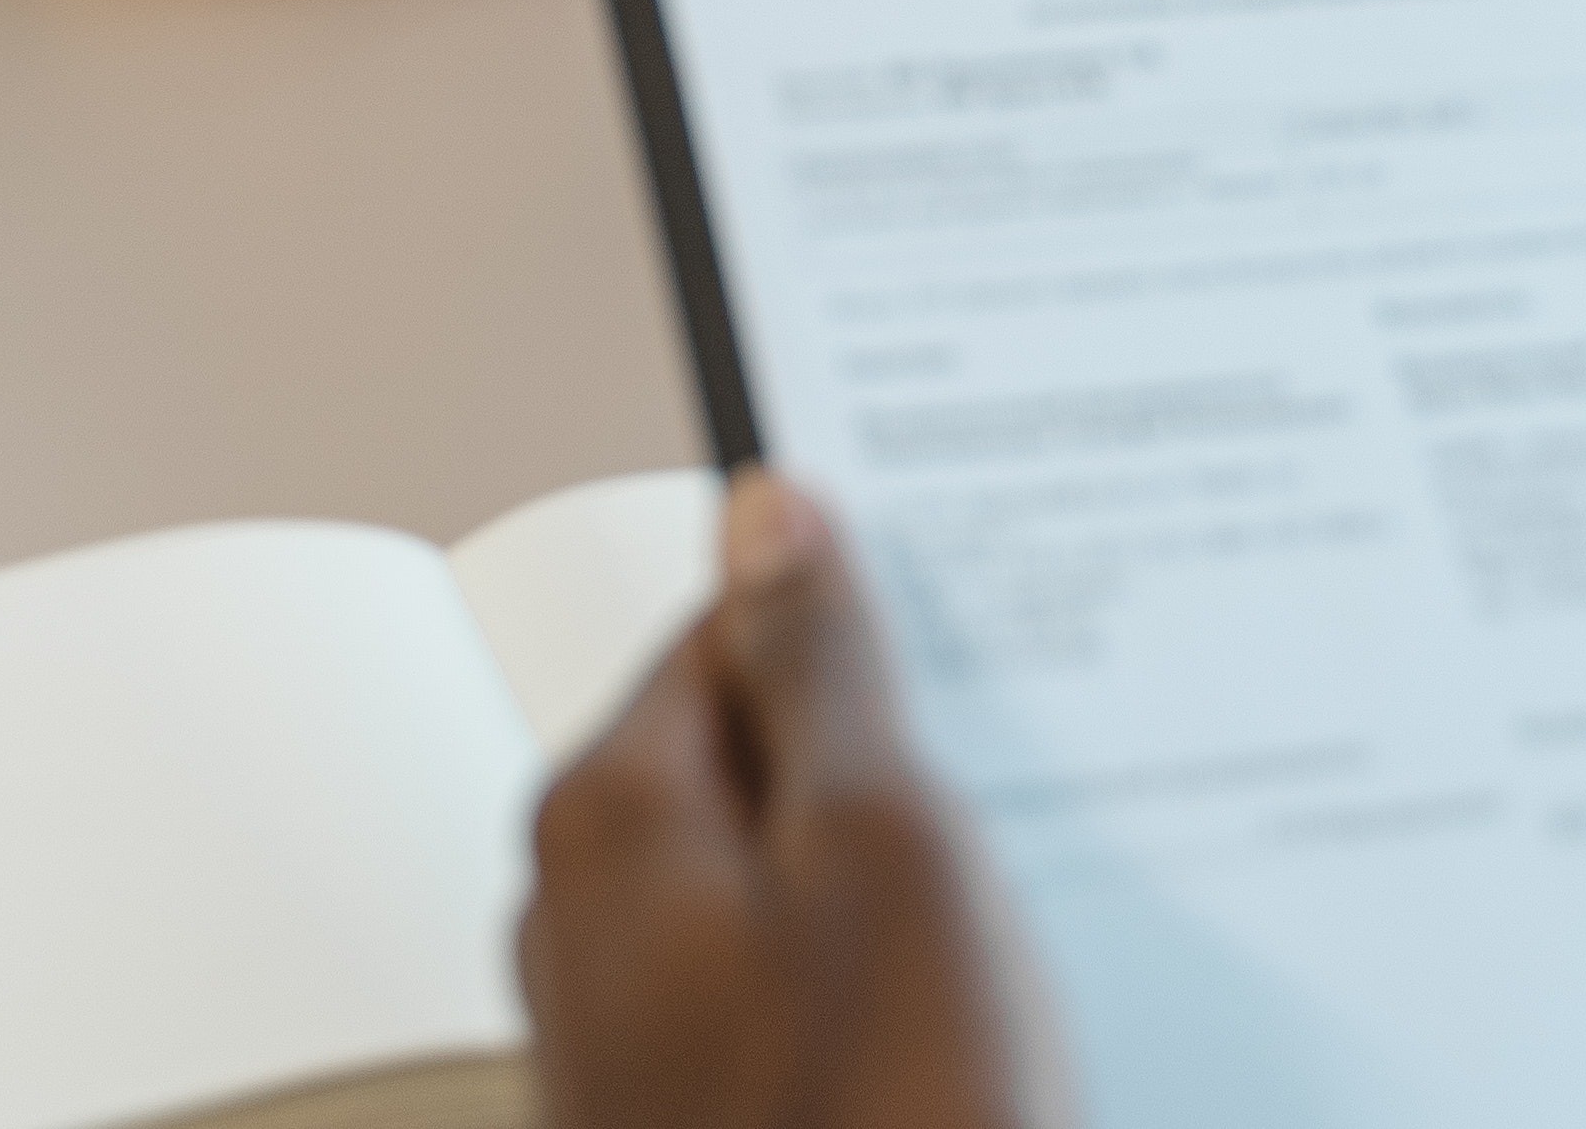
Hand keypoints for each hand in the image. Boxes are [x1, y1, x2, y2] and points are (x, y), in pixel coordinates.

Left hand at [520, 471, 1058, 1128]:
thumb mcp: (886, 858)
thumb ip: (824, 669)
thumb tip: (772, 515)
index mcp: (608, 815)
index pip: (738, 620)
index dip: (877, 631)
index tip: (970, 659)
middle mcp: (584, 912)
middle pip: (767, 752)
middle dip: (894, 775)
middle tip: (1001, 834)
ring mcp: (634, 1025)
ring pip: (793, 880)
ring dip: (897, 896)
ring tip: (993, 961)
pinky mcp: (693, 1107)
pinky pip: (799, 986)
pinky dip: (880, 990)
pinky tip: (960, 1036)